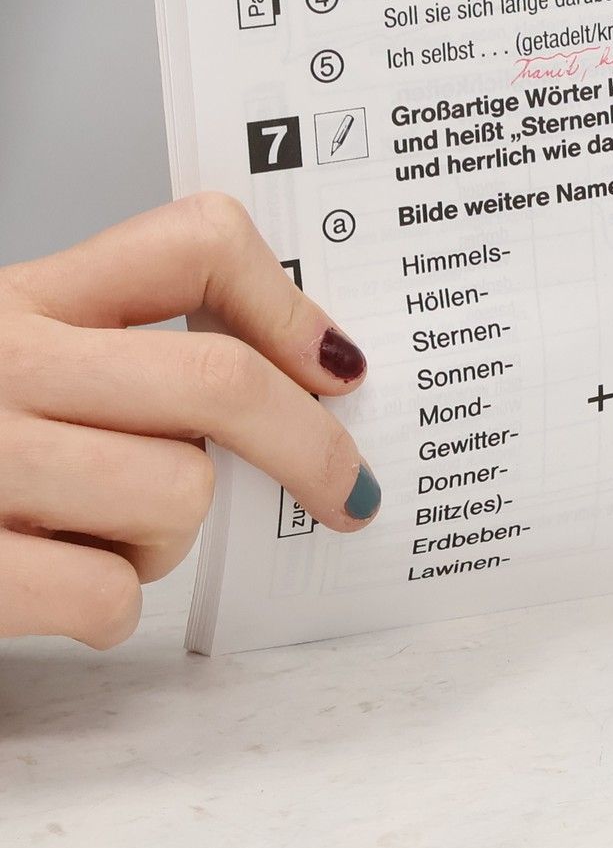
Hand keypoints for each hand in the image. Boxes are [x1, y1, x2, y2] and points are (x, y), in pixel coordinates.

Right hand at [0, 194, 376, 648]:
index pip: (193, 242)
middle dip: (307, 448)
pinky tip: (66, 586)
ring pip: (176, 495)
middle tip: (344, 488)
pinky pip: (105, 593)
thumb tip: (297, 376)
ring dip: (171, 539)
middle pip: (218, 386)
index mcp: (22, 297)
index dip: (288, 305)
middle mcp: (0, 360)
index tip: (336, 364)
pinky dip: (108, 605)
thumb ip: (114, 344)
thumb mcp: (13, 350)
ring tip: (115, 537)